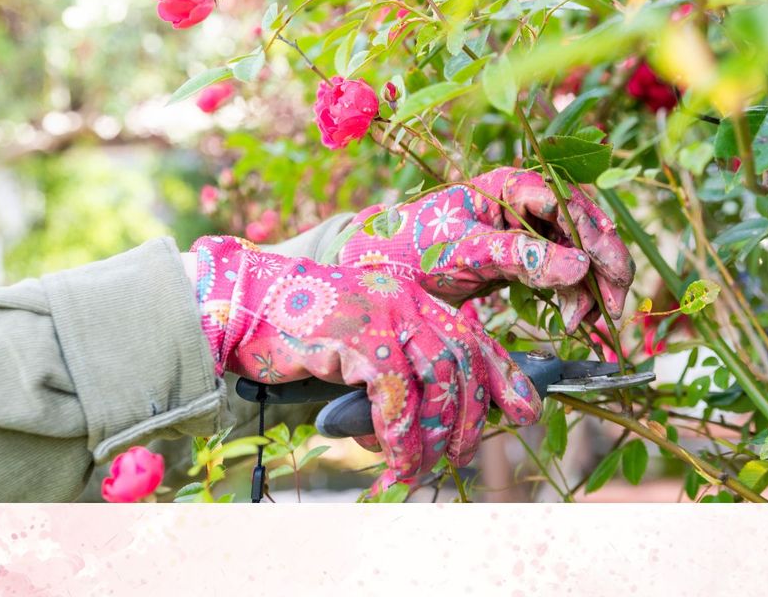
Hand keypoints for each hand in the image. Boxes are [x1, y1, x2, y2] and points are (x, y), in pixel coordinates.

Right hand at [189, 236, 541, 488]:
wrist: (240, 305)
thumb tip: (421, 435)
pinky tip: (392, 464)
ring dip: (436, 435)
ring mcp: (384, 313)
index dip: (506, 376)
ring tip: (421, 468)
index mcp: (413, 298)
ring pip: (440, 381)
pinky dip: (399, 439)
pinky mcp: (358, 336)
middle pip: (464, 362)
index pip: (474, 337)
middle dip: (471, 418)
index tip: (527, 412)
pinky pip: (396, 398)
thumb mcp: (359, 347)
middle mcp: (407, 300)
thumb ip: (394, 375)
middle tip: (459, 457)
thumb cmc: (295, 332)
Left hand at [340, 167, 634, 330]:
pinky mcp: (526, 259)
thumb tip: (579, 267)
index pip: (568, 204)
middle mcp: (526, 202)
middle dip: (604, 266)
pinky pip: (564, 273)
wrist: (383, 271)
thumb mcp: (467, 251)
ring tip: (582, 322)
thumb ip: (521, 258)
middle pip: (585, 227)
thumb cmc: (414, 247)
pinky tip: (572, 319)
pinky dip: (575, 296)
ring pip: (580, 253)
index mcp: (512, 184)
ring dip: (591, 286)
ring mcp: (529, 231)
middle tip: (613, 307)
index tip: (608, 271)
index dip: (594, 236)